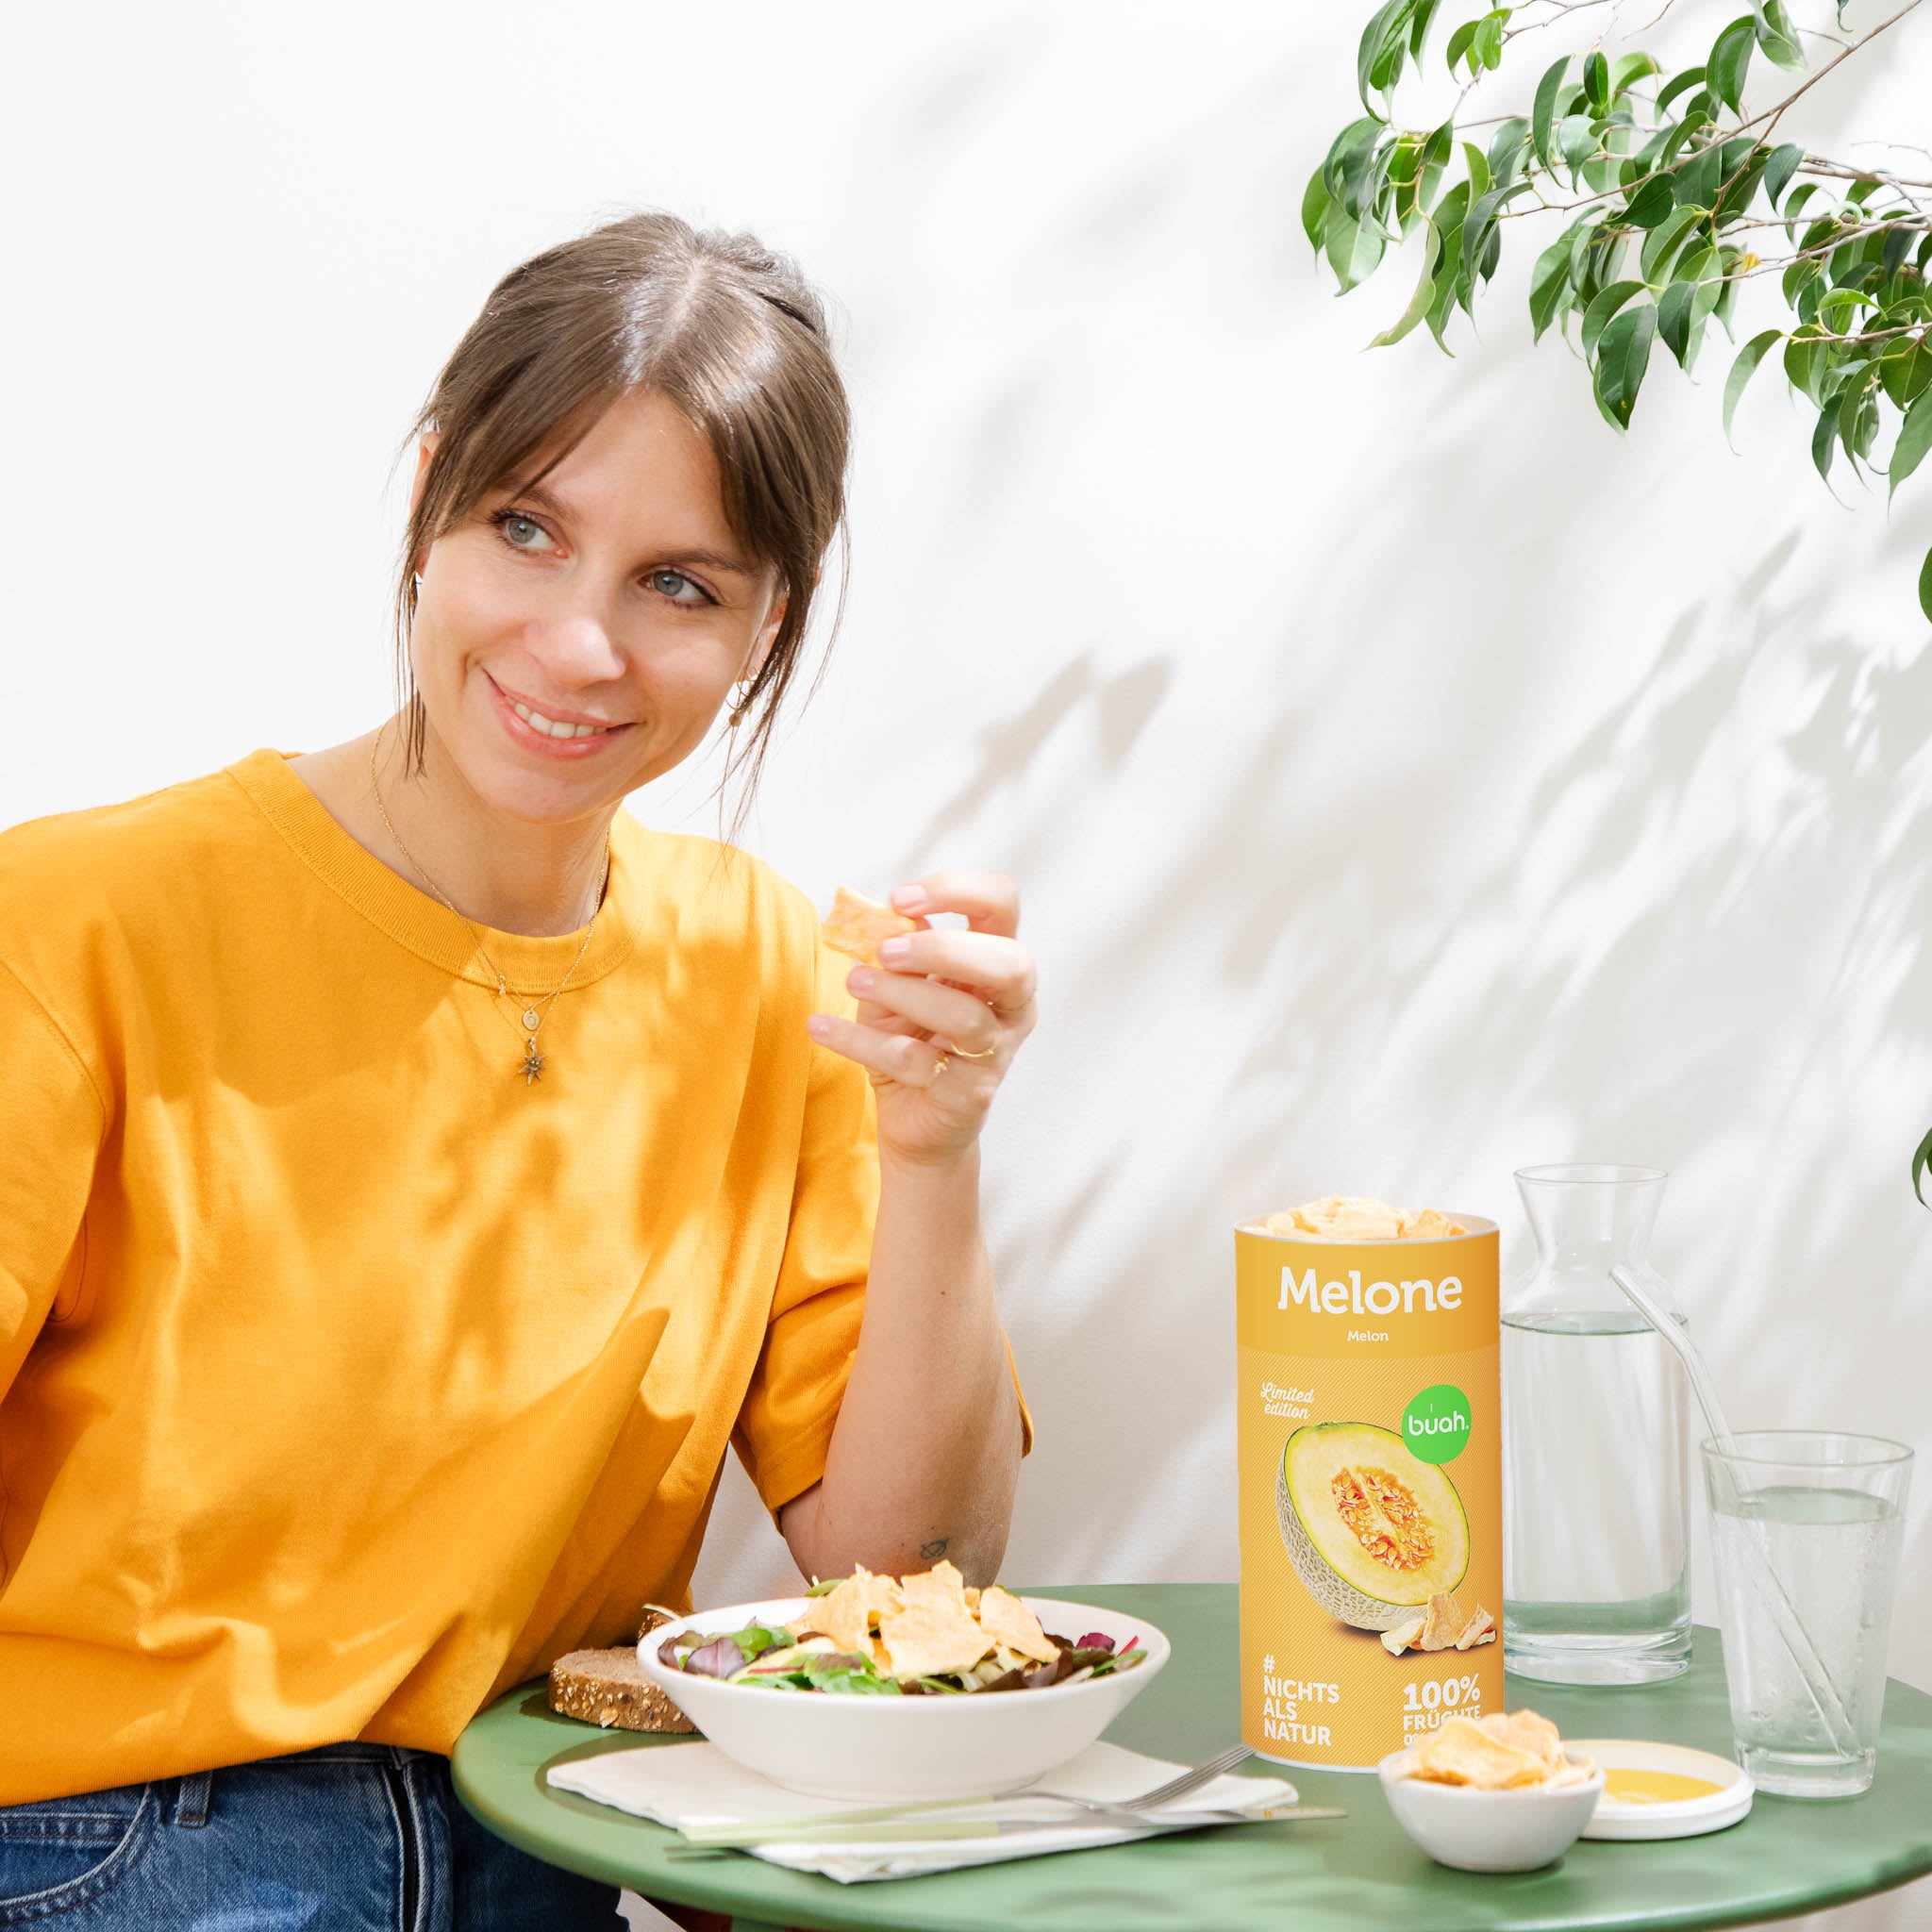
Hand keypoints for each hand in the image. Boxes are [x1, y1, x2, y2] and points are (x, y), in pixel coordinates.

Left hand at [808, 870, 1036, 1166]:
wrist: (916, 1123)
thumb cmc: (914, 1043)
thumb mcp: (897, 987)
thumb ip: (894, 953)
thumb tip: (877, 917)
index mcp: (997, 965)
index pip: (1002, 905)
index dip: (958, 890)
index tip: (901, 900)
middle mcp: (1012, 1007)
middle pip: (1010, 964)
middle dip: (945, 950)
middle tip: (887, 952)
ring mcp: (995, 1053)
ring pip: (964, 1016)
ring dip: (901, 993)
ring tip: (853, 983)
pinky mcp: (968, 1094)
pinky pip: (915, 1061)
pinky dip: (860, 1040)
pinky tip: (821, 1027)